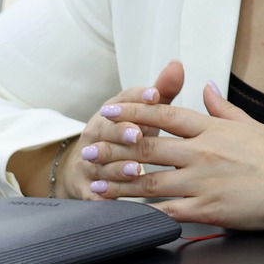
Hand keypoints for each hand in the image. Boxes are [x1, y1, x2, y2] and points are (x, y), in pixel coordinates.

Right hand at [48, 59, 184, 200]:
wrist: (85, 167)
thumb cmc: (127, 134)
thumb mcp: (144, 113)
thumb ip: (162, 91)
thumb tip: (177, 64)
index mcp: (113, 112)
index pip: (125, 99)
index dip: (140, 97)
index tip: (156, 94)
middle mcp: (97, 133)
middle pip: (108, 130)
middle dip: (123, 131)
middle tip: (139, 134)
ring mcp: (89, 161)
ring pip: (101, 163)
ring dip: (116, 166)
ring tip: (135, 169)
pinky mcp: (86, 187)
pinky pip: (94, 193)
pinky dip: (103, 196)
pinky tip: (114, 199)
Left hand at [92, 82, 263, 230]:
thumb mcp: (253, 125)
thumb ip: (223, 108)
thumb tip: (205, 86)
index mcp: (214, 130)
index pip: (166, 115)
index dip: (134, 111)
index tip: (111, 111)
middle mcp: (203, 153)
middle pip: (148, 146)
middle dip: (114, 147)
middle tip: (90, 148)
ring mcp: (202, 181)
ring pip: (149, 180)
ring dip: (118, 181)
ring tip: (95, 182)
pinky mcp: (204, 208)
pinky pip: (165, 210)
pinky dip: (140, 211)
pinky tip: (122, 212)